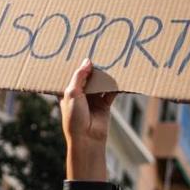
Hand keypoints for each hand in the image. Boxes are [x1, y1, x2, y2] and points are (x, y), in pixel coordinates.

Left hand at [60, 59, 114, 180]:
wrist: (87, 138)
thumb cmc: (74, 117)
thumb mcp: (72, 93)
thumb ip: (79, 76)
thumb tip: (87, 61)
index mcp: (67, 92)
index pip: (70, 75)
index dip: (74, 64)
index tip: (80, 50)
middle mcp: (80, 94)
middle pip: (88, 77)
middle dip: (93, 67)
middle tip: (100, 52)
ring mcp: (93, 99)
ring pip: (101, 83)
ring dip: (106, 75)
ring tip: (112, 61)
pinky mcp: (105, 104)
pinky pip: (112, 92)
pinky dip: (117, 86)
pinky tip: (122, 77)